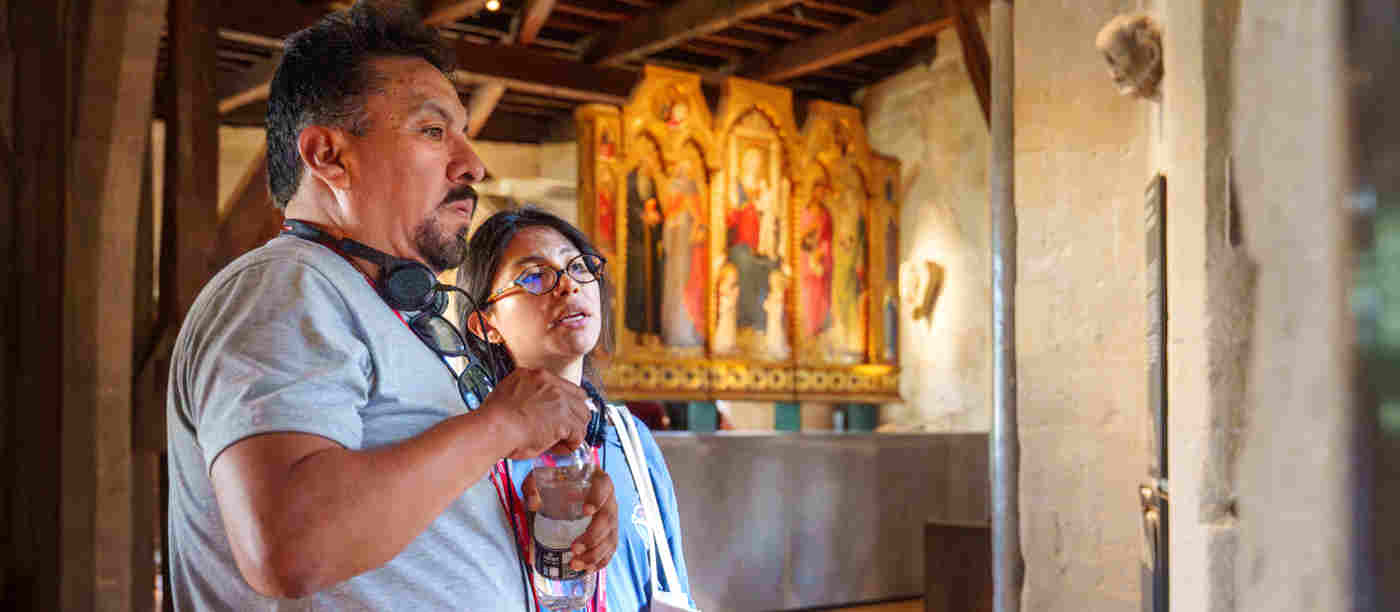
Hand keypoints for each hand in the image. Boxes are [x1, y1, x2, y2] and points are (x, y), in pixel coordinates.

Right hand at [479, 368, 593, 459]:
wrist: (494, 427)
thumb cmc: (494, 418)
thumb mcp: (509, 393)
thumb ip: (526, 394)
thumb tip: (534, 409)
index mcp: (537, 375)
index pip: (565, 387)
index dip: (566, 404)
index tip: (560, 416)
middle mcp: (551, 384)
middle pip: (580, 400)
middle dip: (574, 417)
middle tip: (564, 431)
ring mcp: (560, 401)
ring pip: (582, 417)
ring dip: (573, 431)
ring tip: (559, 442)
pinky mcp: (565, 420)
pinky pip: (579, 434)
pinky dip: (571, 445)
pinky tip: (558, 449)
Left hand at [521, 467, 618, 571]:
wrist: (565, 491)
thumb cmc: (555, 483)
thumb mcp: (541, 479)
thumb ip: (532, 485)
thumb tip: (534, 504)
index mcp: (596, 480)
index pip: (604, 485)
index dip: (598, 498)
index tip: (586, 511)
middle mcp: (608, 499)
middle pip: (608, 518)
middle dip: (593, 536)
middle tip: (574, 548)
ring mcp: (610, 518)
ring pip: (610, 537)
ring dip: (595, 554)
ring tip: (575, 564)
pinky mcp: (609, 534)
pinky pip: (610, 549)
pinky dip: (600, 561)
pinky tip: (587, 569)